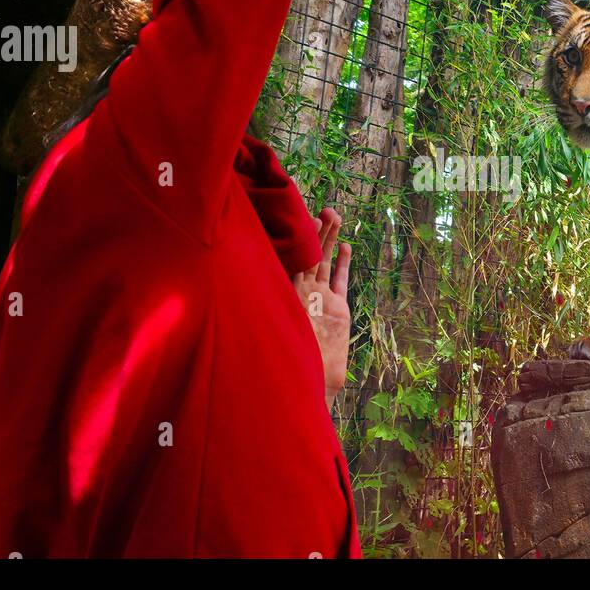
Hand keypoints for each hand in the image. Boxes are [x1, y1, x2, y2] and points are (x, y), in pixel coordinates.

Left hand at [292, 208, 351, 409]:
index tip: (302, 218)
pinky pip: (341, 282)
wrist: (315, 380)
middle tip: (326, 210)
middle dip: (318, 233)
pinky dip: (344, 265)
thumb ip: (273, 309)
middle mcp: (304, 293)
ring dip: (331, 241)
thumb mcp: (279, 330)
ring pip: (327, 263)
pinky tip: (346, 247)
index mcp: (289, 295)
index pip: (293, 260)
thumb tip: (243, 289)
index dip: (299, 239)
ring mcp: (322, 299)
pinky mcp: (339, 309)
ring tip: (336, 216)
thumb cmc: (291, 358)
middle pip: (311, 255)